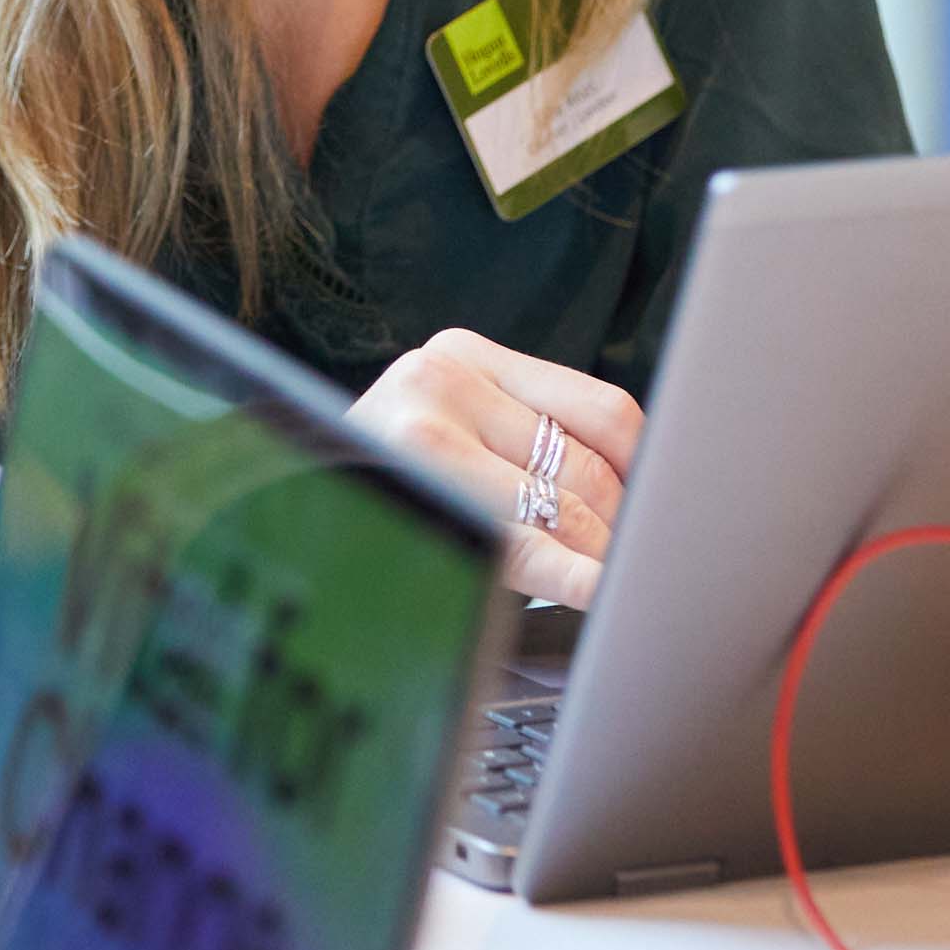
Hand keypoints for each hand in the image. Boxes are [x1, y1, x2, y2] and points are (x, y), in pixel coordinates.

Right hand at [349, 328, 642, 608]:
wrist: (277, 509)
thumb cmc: (375, 485)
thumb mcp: (445, 434)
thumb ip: (521, 438)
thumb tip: (639, 484)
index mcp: (465, 356)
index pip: (599, 408)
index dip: (649, 465)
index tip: (671, 506)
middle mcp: (442, 378)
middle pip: (585, 461)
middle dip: (625, 523)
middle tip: (647, 562)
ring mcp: (423, 427)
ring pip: (563, 504)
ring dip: (604, 554)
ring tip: (623, 582)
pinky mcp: (415, 483)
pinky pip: (524, 544)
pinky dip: (575, 576)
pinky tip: (600, 593)